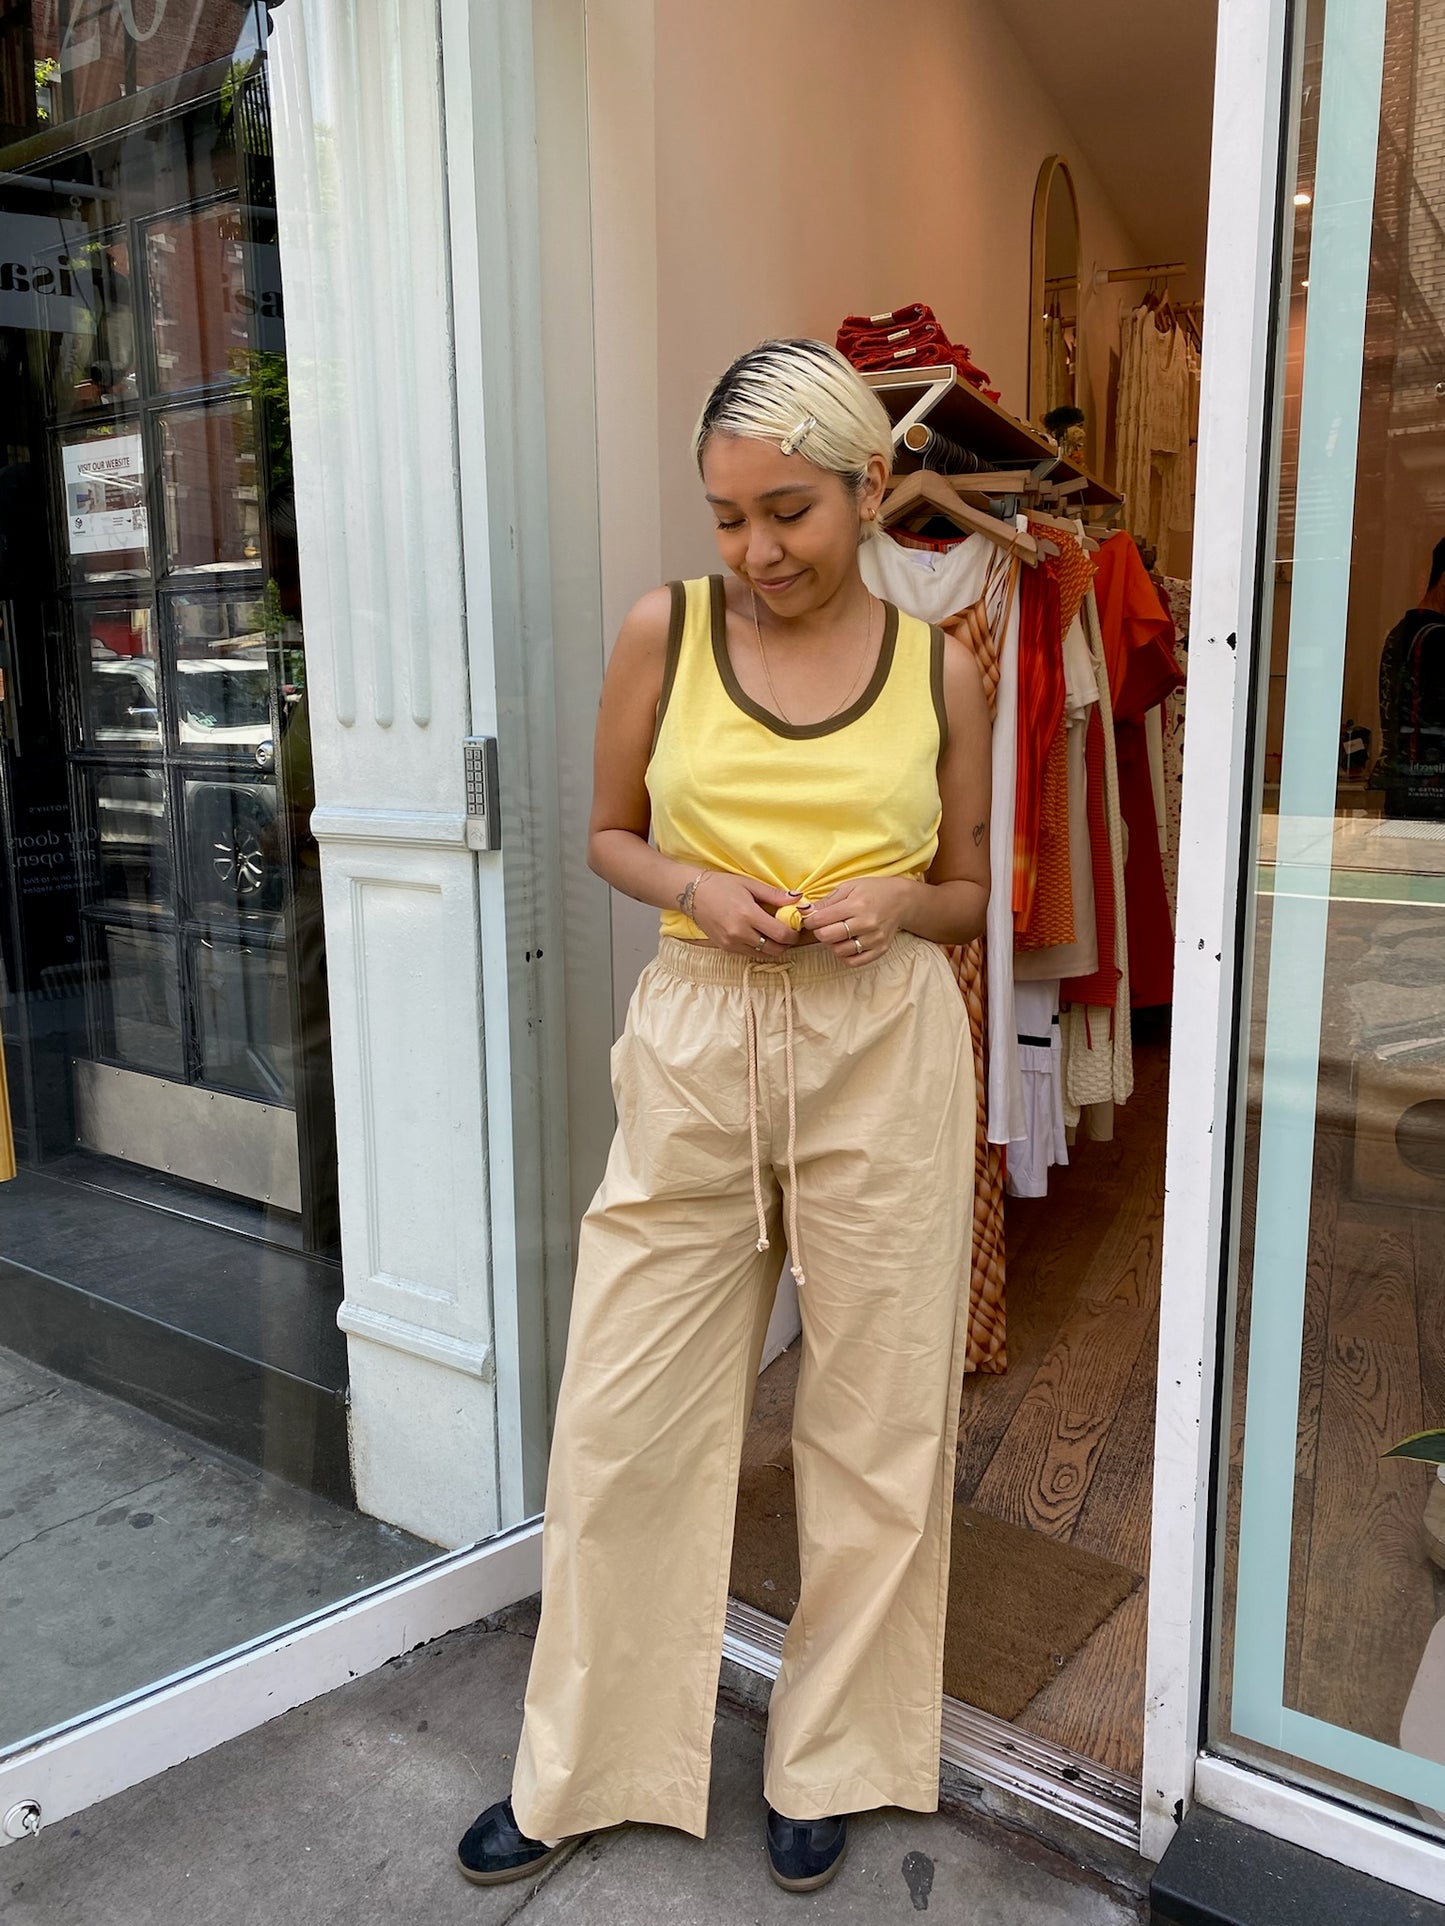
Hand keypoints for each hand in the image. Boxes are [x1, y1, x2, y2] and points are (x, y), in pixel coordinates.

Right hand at [689, 872, 801, 955]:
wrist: (693, 894)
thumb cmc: (722, 885)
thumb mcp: (750, 884)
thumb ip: (774, 894)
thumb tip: (798, 898)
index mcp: (747, 914)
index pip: (780, 934)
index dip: (793, 934)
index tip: (795, 928)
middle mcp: (739, 932)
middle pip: (774, 949)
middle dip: (786, 944)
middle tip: (788, 934)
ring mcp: (731, 943)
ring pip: (763, 954)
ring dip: (773, 947)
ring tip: (774, 934)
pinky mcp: (725, 948)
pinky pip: (750, 953)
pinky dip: (759, 947)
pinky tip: (759, 935)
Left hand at [800, 877, 916, 965]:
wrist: (902, 900)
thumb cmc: (873, 890)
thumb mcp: (849, 887)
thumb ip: (827, 900)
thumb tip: (804, 910)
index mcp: (856, 905)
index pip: (821, 919)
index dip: (810, 920)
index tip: (811, 918)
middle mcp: (866, 923)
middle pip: (828, 936)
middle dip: (819, 932)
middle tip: (823, 926)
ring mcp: (874, 939)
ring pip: (839, 951)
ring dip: (832, 944)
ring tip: (837, 934)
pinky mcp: (880, 950)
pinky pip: (854, 962)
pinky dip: (845, 955)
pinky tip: (846, 944)